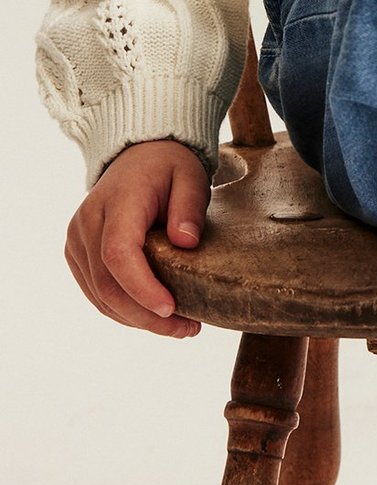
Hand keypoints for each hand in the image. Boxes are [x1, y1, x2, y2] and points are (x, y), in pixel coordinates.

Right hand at [65, 138, 210, 339]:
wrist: (138, 155)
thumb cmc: (168, 166)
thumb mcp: (190, 176)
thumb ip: (189, 207)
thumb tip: (187, 242)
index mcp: (117, 201)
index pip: (118, 254)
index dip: (141, 287)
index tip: (171, 309)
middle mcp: (87, 222)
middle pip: (107, 283)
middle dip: (145, 315)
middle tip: (186, 329)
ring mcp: (77, 239)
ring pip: (99, 295)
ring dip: (136, 319)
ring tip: (178, 327)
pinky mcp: (78, 253)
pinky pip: (96, 291)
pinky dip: (122, 310)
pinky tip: (153, 316)